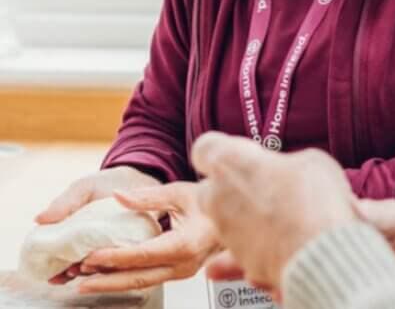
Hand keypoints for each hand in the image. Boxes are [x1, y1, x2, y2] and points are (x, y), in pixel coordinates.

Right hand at [34, 166, 164, 285]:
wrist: (139, 176)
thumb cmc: (106, 183)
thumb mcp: (83, 189)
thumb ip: (64, 203)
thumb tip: (38, 219)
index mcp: (78, 240)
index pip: (64, 263)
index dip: (58, 271)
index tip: (54, 273)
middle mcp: (96, 248)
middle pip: (82, 268)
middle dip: (74, 273)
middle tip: (72, 269)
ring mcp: (114, 248)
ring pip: (102, 267)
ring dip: (94, 270)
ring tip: (88, 265)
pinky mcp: (134, 245)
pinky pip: (125, 259)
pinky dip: (117, 261)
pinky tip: (111, 257)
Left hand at [70, 182, 219, 293]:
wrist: (232, 213)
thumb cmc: (210, 200)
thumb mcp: (179, 191)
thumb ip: (148, 197)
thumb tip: (119, 197)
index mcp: (186, 244)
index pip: (143, 255)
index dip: (115, 256)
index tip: (93, 255)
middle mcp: (184, 265)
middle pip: (138, 278)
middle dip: (106, 279)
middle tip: (79, 277)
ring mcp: (181, 273)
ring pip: (141, 283)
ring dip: (112, 283)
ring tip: (85, 281)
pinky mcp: (178, 274)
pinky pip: (148, 280)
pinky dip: (125, 279)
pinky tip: (108, 277)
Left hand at [193, 133, 355, 292]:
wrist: (320, 254)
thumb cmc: (314, 202)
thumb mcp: (310, 161)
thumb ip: (285, 165)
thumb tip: (287, 172)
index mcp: (230, 164)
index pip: (205, 149)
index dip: (222, 150)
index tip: (240, 152)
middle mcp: (219, 199)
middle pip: (210, 190)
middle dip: (230, 188)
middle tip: (262, 184)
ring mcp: (227, 236)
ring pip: (227, 223)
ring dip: (246, 220)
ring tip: (282, 217)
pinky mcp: (241, 264)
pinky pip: (241, 255)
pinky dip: (255, 252)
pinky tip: (276, 246)